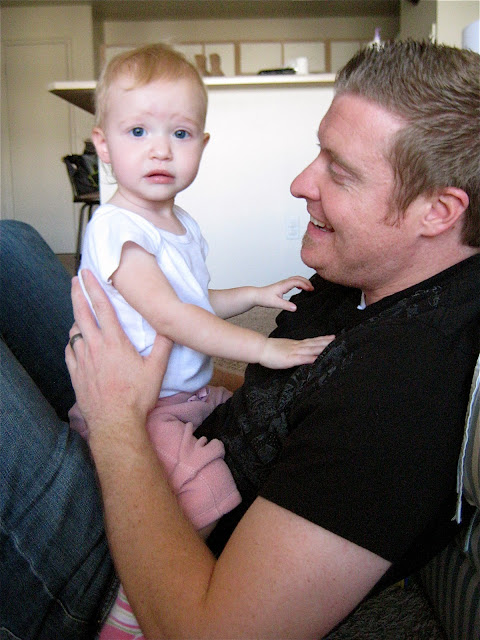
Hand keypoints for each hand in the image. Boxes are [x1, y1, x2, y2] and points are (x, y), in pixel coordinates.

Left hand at [65, 270, 171, 439]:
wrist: (115, 422)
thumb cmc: (137, 397)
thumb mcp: (156, 370)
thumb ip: (163, 346)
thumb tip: (170, 328)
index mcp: (114, 342)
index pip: (102, 307)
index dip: (94, 287)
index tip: (87, 274)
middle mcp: (95, 347)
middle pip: (82, 313)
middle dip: (77, 293)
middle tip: (75, 280)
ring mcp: (82, 361)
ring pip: (74, 332)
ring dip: (77, 319)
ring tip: (81, 314)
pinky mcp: (75, 374)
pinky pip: (69, 351)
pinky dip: (72, 342)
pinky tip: (75, 341)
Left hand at [254, 276, 313, 311]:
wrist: (256, 295)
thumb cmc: (264, 298)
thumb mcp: (275, 303)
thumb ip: (286, 305)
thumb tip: (295, 308)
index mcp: (283, 285)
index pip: (296, 282)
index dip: (305, 284)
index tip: (311, 289)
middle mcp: (284, 283)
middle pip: (298, 278)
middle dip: (306, 282)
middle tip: (313, 288)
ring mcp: (283, 284)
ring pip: (295, 279)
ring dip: (303, 281)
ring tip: (309, 288)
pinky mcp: (282, 286)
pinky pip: (292, 282)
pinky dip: (299, 283)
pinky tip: (300, 288)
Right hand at [258, 335, 334, 368]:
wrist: (261, 348)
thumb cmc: (270, 349)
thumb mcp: (285, 348)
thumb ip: (294, 350)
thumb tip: (301, 352)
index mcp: (297, 344)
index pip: (313, 341)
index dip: (323, 339)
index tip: (333, 337)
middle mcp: (298, 346)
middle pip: (315, 343)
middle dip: (327, 342)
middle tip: (338, 339)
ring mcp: (295, 352)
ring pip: (312, 349)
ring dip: (323, 348)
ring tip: (333, 346)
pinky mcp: (291, 359)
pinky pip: (303, 359)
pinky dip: (312, 358)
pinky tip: (319, 359)